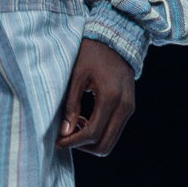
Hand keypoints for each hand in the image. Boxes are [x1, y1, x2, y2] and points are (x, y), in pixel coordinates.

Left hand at [56, 38, 136, 156]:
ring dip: (91, 141)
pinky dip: (99, 133)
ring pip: (110, 141)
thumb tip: (64, 132)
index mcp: (110, 97)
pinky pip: (114, 130)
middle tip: (65, 137)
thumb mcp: (76, 76)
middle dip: (82, 146)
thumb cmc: (91, 54)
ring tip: (74, 126)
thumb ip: (71, 105)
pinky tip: (84, 120)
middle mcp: (124, 106)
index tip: (58, 141)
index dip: (73, 142)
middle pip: (104, 145)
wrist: (115, 40)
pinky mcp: (129, 108)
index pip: (93, 133)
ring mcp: (129, 108)